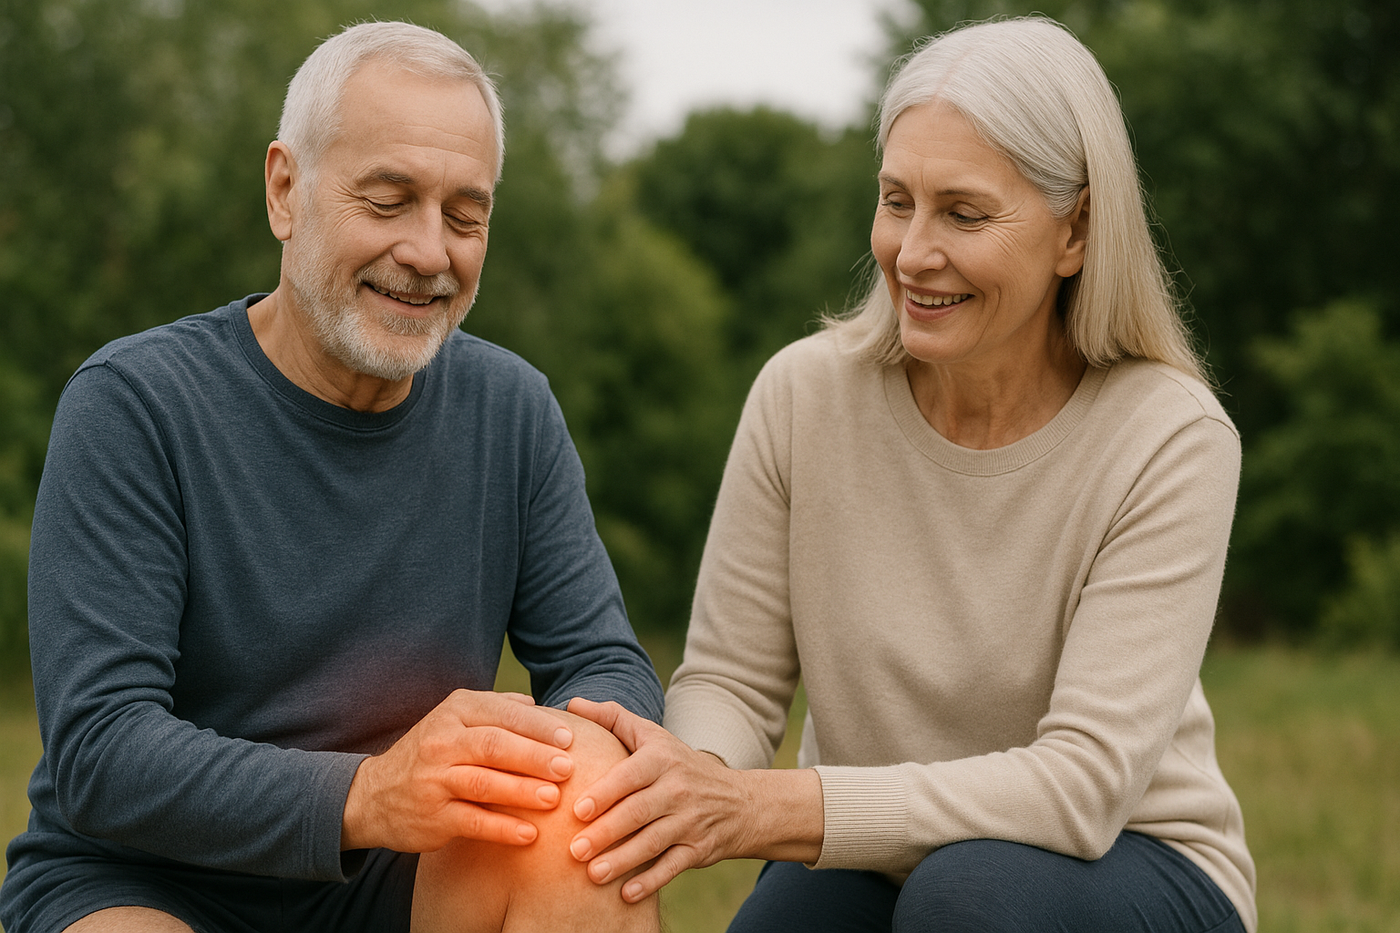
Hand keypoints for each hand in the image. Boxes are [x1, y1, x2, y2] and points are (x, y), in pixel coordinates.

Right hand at [341, 689, 575, 852]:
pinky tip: (530, 834)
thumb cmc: (432, 754)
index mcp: (455, 712)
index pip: (502, 714)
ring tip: (554, 798)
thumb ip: (496, 709)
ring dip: (521, 791)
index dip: (538, 726)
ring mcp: (434, 780)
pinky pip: (472, 822)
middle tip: (568, 767)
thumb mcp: (455, 720)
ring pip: (483, 783)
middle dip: (534, 756)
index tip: (570, 738)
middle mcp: (442, 742)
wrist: (373, 796)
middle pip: (494, 745)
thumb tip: (538, 705)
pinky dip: (502, 829)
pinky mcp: (432, 817)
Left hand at [564, 697, 822, 902]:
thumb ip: (612, 718)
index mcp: (663, 759)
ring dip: (622, 861)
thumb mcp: (654, 736)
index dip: (606, 793)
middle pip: (638, 813)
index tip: (578, 810)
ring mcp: (691, 821)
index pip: (631, 776)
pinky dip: (651, 882)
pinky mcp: (700, 850)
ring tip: (592, 874)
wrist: (740, 802)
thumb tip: (571, 703)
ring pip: (653, 843)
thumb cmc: (680, 765)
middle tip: (574, 850)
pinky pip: (673, 867)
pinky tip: (626, 895)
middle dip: (607, 833)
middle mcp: (678, 789)